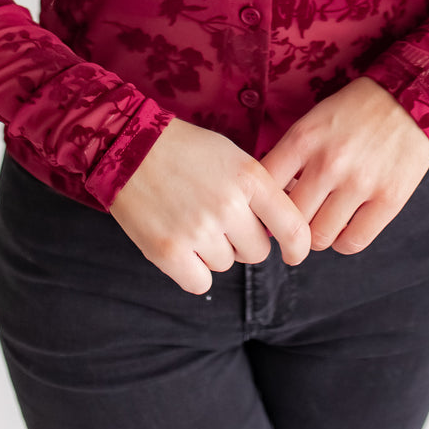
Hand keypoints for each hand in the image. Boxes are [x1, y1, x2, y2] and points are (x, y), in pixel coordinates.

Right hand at [108, 117, 311, 295]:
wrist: (129, 146)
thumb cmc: (186, 150)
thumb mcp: (233, 156)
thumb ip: (260, 189)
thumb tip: (286, 225)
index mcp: (250, 178)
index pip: (292, 227)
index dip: (298, 247)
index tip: (293, 253)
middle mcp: (228, 206)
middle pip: (257, 251)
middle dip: (243, 241)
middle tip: (221, 220)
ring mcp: (198, 230)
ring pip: (226, 264)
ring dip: (214, 251)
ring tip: (192, 220)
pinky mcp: (168, 252)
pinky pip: (201, 282)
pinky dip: (194, 270)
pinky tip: (183, 246)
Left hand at [259, 76, 428, 255]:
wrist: (408, 97)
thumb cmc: (354, 111)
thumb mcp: (313, 121)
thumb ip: (291, 157)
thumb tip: (271, 201)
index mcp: (304, 139)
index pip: (265, 188)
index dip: (262, 204)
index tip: (269, 209)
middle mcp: (329, 163)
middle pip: (291, 219)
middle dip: (290, 225)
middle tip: (297, 222)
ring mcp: (360, 183)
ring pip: (320, 237)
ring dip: (317, 236)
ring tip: (322, 223)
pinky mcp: (389, 199)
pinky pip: (352, 243)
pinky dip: (343, 242)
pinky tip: (344, 227)